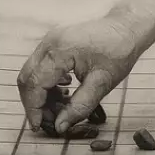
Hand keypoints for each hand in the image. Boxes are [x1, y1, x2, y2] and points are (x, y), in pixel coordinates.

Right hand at [16, 0, 154, 133]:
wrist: (126, 27)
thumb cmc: (119, 51)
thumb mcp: (102, 83)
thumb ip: (79, 106)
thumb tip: (59, 127)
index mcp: (60, 51)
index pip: (34, 84)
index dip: (34, 109)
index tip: (39, 127)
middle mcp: (50, 42)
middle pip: (27, 78)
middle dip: (34, 103)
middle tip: (49, 121)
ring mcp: (50, 40)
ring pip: (32, 72)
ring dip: (40, 94)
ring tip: (61, 108)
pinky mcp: (54, 41)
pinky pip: (40, 65)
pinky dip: (46, 82)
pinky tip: (64, 91)